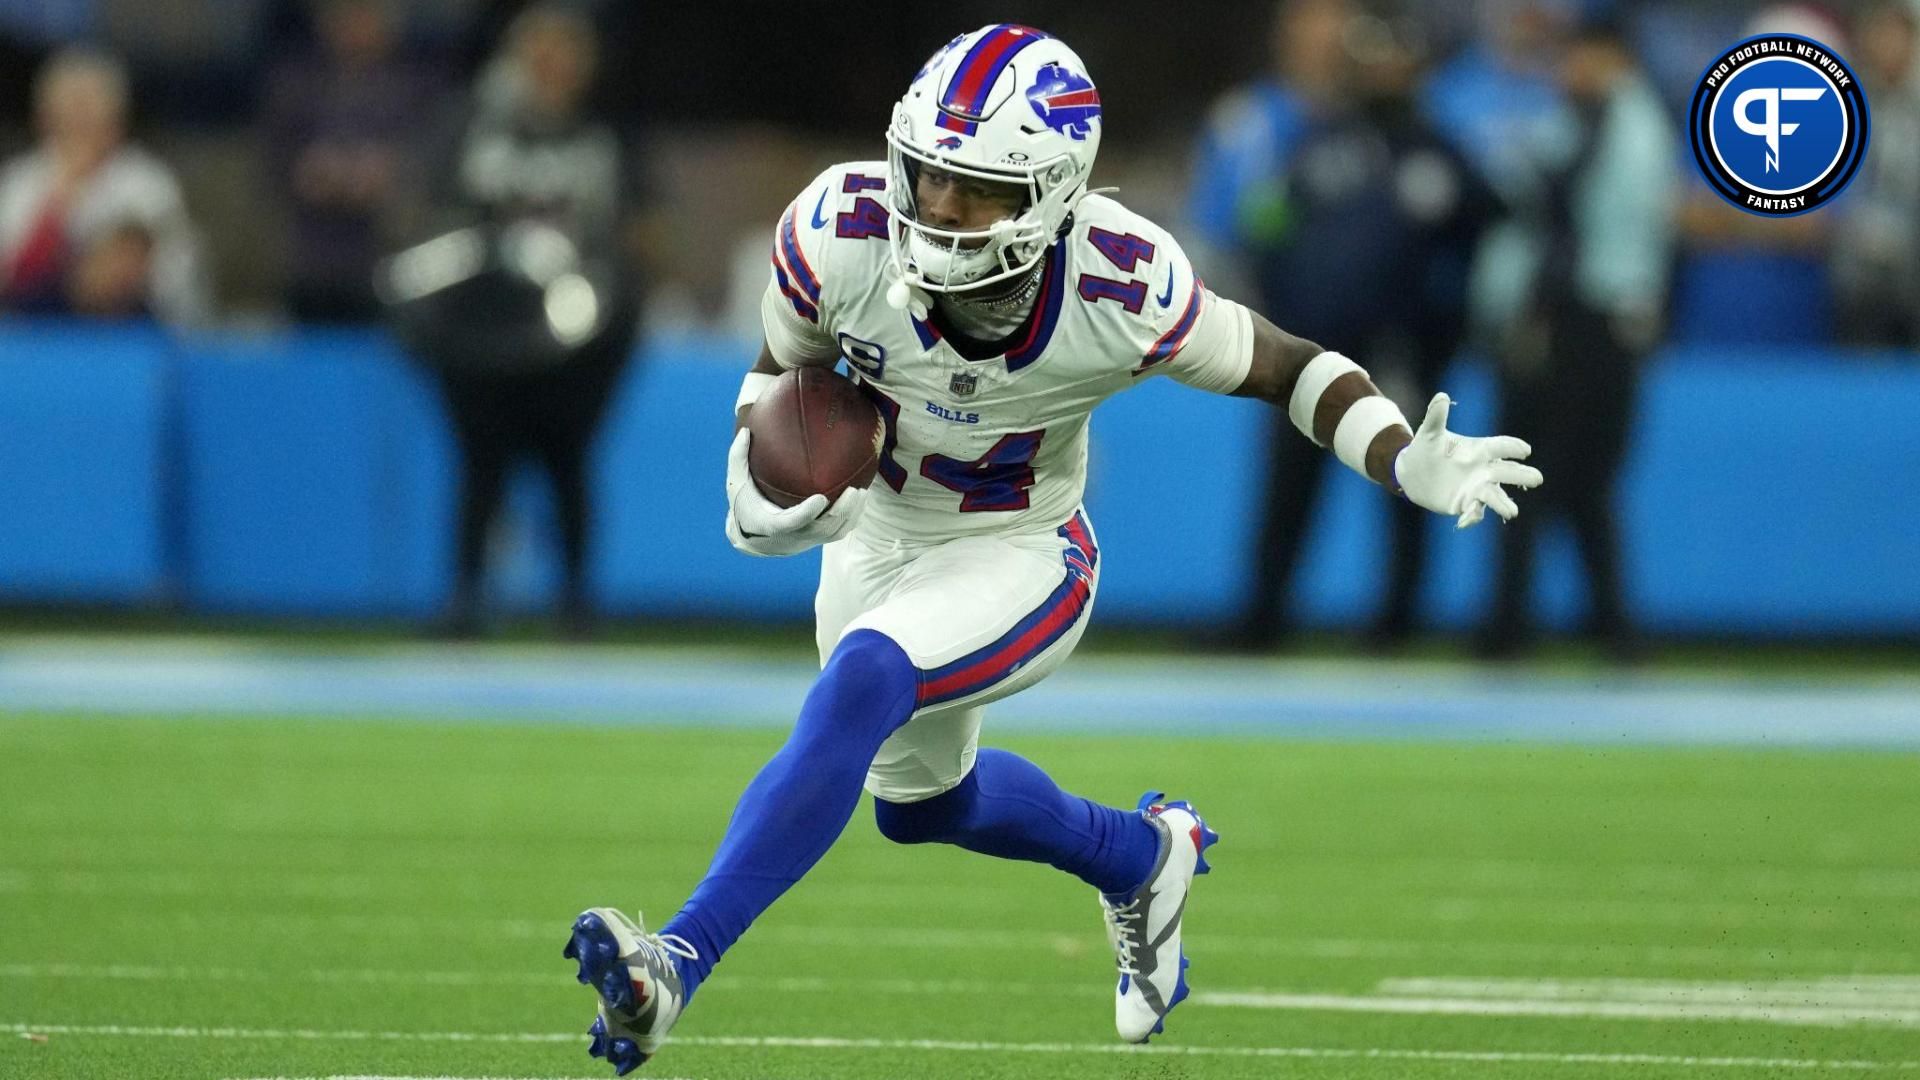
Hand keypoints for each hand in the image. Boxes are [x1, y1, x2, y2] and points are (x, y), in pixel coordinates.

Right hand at [724, 428, 866, 555]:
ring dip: (852, 514)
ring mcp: (810, 540)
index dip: (807, 513)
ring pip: (836, 532)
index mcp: (773, 525)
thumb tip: (746, 431)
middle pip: (823, 529)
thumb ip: (739, 458)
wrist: (756, 539)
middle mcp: (795, 536)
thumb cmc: (746, 505)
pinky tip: (861, 496)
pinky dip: (853, 516)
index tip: (820, 499)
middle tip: (854, 491)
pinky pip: (842, 530)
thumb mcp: (736, 483)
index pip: (793, 522)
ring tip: (862, 492)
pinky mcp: (820, 539)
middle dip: (841, 512)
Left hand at [1393, 393, 1542, 528]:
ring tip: (1512, 512)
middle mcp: (1484, 470)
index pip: (1501, 446)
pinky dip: (1472, 517)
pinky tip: (1463, 521)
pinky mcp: (1466, 504)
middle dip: (1521, 475)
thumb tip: (1441, 396)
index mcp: (1480, 449)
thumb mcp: (1429, 432)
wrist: (1412, 472)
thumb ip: (1436, 417)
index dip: (1513, 447)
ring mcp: (1477, 489)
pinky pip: (1474, 512)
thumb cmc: (1425, 447)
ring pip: (1496, 496)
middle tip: (1537, 479)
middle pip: (1507, 472)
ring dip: (1504, 504)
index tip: (1524, 450)